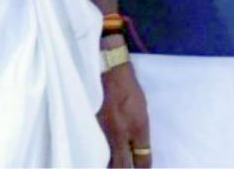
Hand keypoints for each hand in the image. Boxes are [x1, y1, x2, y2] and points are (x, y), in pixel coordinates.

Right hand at [99, 51, 151, 167]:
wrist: (109, 73)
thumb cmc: (130, 89)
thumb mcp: (142, 110)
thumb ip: (139, 131)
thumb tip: (137, 147)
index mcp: (138, 128)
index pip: (143, 158)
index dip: (143, 167)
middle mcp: (121, 134)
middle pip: (121, 165)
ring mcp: (103, 132)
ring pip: (105, 160)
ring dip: (109, 165)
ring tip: (113, 166)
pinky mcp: (89, 127)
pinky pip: (93, 147)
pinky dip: (95, 155)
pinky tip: (95, 158)